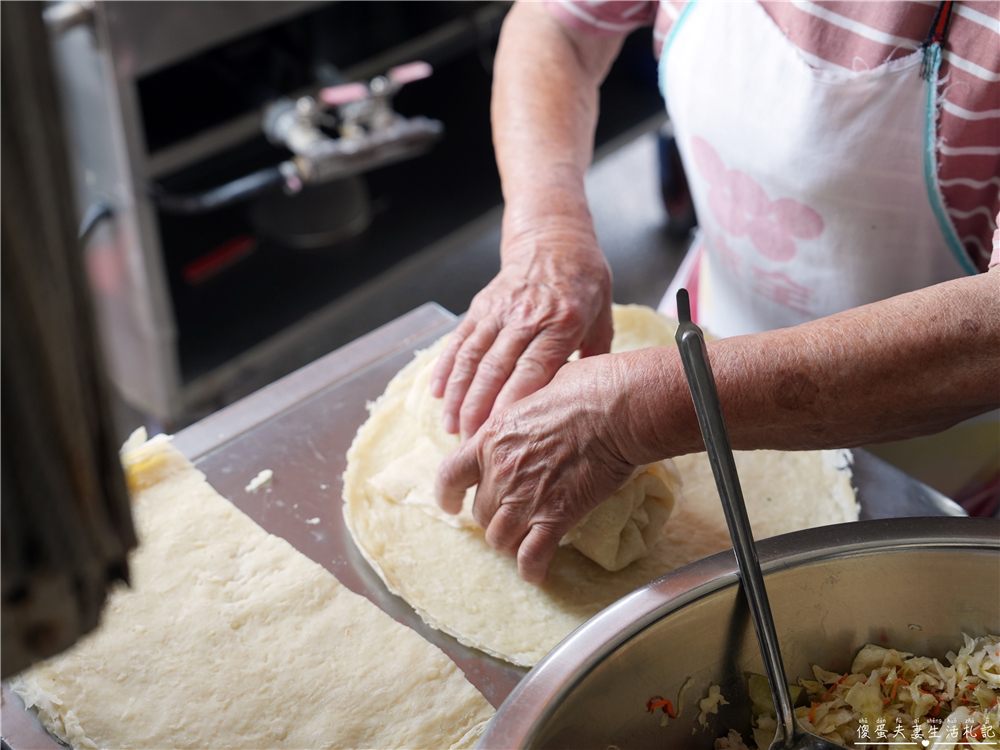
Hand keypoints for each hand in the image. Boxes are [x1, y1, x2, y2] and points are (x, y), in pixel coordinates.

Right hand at [430, 221, 612, 439]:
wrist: (554, 238)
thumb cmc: (584, 282)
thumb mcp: (603, 317)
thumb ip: (595, 359)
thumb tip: (591, 403)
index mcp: (562, 321)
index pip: (533, 368)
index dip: (514, 402)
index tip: (503, 434)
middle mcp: (527, 315)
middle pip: (496, 368)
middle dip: (480, 410)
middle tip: (472, 445)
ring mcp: (499, 309)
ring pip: (472, 357)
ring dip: (458, 396)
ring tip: (451, 428)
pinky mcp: (480, 305)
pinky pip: (459, 340)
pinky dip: (446, 368)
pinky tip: (437, 394)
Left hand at [435, 354, 635, 582]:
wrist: (617, 409)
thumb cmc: (585, 389)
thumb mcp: (535, 391)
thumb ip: (520, 415)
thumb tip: (526, 419)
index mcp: (491, 438)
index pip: (450, 475)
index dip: (448, 494)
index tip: (452, 503)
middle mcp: (500, 471)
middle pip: (481, 513)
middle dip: (493, 516)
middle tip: (512, 515)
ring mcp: (525, 497)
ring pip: (499, 539)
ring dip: (509, 542)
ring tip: (523, 541)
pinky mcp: (556, 516)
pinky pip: (531, 556)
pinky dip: (531, 568)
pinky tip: (536, 572)